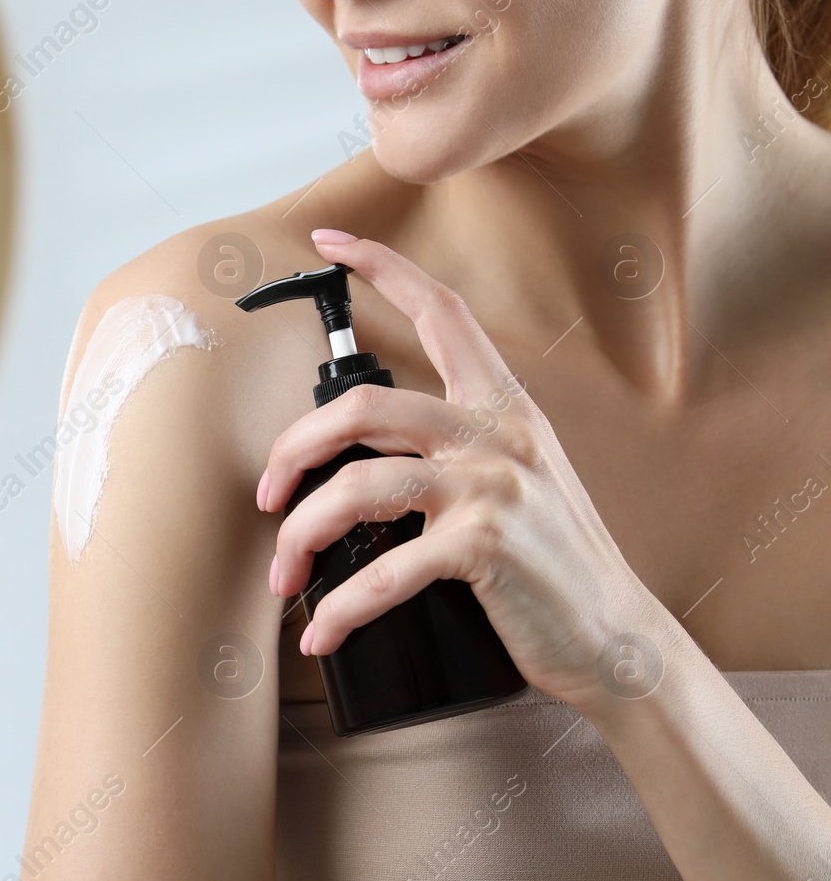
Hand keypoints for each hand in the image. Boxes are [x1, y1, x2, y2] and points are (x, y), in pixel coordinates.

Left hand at [259, 229, 665, 704]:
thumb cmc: (549, 566)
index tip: (330, 242)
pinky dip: (340, 609)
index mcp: (502, 407)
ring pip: (357, 489)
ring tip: (284, 576)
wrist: (613, 638)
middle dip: (291, 451)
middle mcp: (498, 434)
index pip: (442, 311)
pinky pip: (384, 573)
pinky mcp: (488, 547)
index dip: (384, 267)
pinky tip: (323, 632)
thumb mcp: (513, 482)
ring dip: (301, 537)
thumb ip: (453, 450)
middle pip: (361, 407)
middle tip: (266, 496)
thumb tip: (354, 457)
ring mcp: (494, 488)